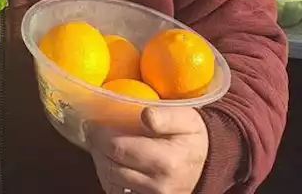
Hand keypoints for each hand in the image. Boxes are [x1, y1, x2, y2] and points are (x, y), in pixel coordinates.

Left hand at [86, 106, 208, 193]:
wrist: (209, 163)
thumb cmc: (193, 135)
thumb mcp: (187, 117)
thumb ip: (166, 116)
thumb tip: (144, 115)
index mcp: (167, 161)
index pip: (119, 148)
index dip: (100, 135)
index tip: (92, 122)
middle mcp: (159, 185)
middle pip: (111, 166)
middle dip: (96, 147)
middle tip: (91, 131)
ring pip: (110, 181)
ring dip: (100, 161)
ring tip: (100, 145)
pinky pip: (117, 191)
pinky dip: (109, 176)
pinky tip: (110, 161)